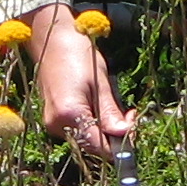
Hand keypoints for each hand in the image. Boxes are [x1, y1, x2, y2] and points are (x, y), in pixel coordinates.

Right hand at [25, 1, 132, 160]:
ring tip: (116, 106)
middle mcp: (57, 125)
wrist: (50, 38)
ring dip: (105, 129)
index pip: (100, 147)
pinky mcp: (54, 118)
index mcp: (68, 115)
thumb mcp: (100, 82)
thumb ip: (110, 113)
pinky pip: (79, 129)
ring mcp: (53, 123)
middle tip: (130, 113)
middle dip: (115, 135)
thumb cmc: (77, 54)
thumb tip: (124, 135)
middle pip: (93, 145)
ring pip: (87, 138)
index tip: (135, 124)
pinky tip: (101, 106)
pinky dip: (94, 123)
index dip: (121, 144)